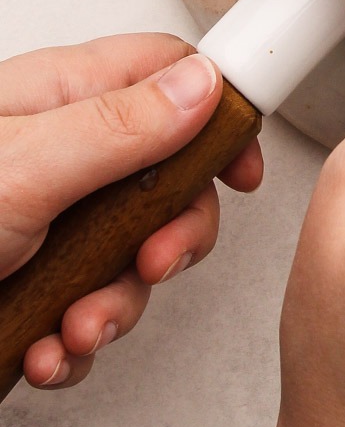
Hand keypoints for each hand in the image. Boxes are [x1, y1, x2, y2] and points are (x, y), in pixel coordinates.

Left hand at [0, 34, 262, 388]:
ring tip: (76, 327)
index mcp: (53, 99)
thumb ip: (119, 126)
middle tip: (155, 261)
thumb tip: (203, 84)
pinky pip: (84, 311)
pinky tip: (44, 351)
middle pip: (163, 177)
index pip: (166, 75)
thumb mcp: (21, 168)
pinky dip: (74, 343)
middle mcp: (52, 155)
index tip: (240, 166)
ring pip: (128, 254)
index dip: (216, 114)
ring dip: (116, 304)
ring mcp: (40, 224)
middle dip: (170, 235)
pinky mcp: (24, 287)